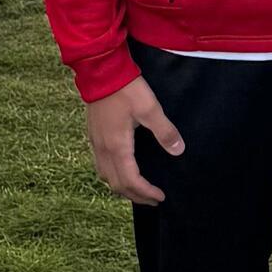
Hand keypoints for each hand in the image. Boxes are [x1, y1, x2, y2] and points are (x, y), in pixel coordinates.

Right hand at [85, 76, 183, 205]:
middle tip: (153, 200)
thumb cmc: (126, 89)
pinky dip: (113, 175)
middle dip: (135, 196)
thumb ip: (164, 131)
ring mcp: (95, 143)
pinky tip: (123, 171)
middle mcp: (103, 149)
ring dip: (122, 187)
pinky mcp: (93, 136)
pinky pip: (100, 165)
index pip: (130, 181)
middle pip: (116, 184)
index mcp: (117, 146)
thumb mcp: (151, 109)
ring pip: (105, 176)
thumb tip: (178, 150)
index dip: (145, 192)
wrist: (101, 72)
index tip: (161, 197)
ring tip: (139, 191)